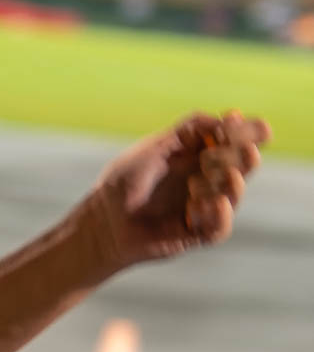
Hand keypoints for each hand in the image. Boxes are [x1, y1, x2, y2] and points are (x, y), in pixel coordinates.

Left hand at [82, 109, 271, 271]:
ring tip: (227, 175)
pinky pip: (219, 227)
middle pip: (237, 166)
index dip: (237, 130)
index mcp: (195, 155)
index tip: (235, 117)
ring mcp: (204, 207)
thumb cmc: (123, 181)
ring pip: (232, 195)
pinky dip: (218, 215)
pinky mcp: (197, 233)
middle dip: (244, 157)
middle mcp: (205, 179)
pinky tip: (206, 203)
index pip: (227, 141)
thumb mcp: (153, 149)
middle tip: (247, 149)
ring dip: (231, 184)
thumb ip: (184, 133)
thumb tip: (218, 118)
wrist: (104, 219)